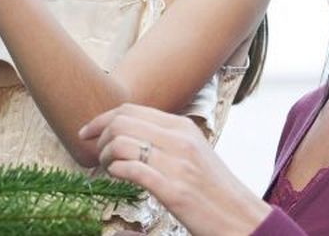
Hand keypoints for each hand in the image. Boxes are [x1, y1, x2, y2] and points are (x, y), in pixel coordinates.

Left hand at [79, 103, 271, 235]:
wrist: (242, 218)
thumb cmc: (214, 189)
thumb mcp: (194, 151)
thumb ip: (166, 138)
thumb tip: (130, 134)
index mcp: (182, 127)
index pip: (130, 109)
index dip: (102, 118)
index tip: (86, 132)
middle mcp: (179, 139)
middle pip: (121, 122)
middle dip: (99, 136)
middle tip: (97, 154)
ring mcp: (176, 164)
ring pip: (121, 143)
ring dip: (104, 156)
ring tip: (106, 168)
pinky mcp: (174, 190)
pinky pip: (132, 169)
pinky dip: (115, 170)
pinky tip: (116, 177)